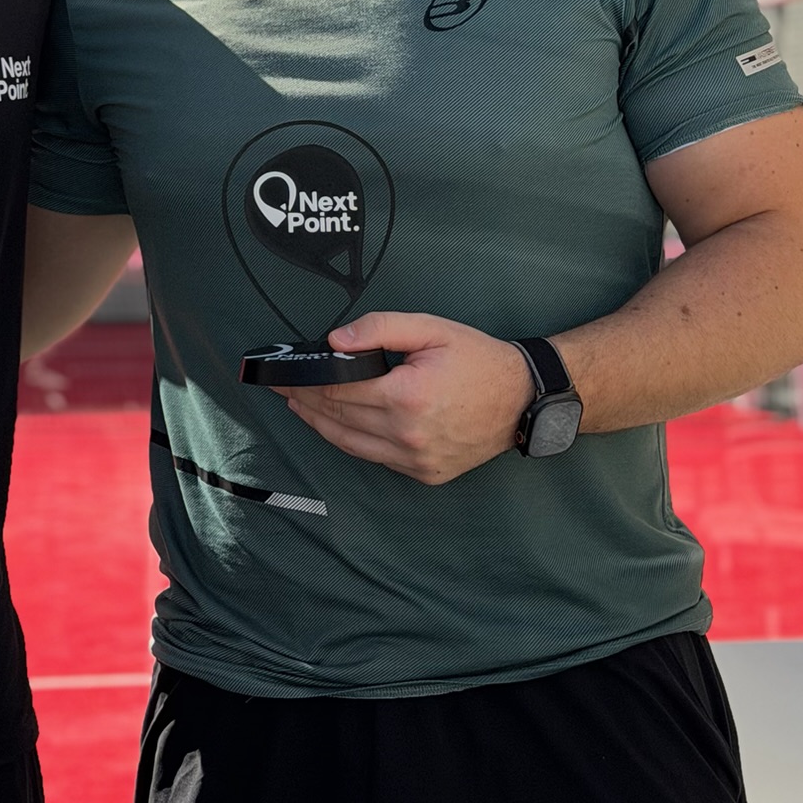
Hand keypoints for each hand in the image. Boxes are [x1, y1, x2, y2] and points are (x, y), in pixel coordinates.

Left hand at [278, 313, 533, 485]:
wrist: (522, 400)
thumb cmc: (477, 359)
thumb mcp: (430, 329)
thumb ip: (379, 329)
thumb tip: (333, 341)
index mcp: (406, 395)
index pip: (338, 389)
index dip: (304, 381)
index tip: (280, 374)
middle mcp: (407, 434)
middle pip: (339, 417)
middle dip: (306, 401)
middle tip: (281, 388)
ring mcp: (416, 460)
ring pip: (351, 444)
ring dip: (321, 425)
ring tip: (300, 407)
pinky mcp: (424, 474)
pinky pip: (376, 458)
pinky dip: (352, 441)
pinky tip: (339, 425)